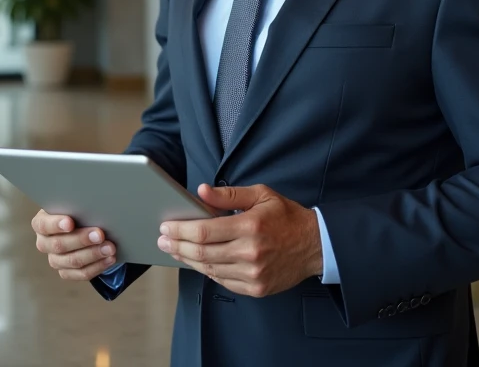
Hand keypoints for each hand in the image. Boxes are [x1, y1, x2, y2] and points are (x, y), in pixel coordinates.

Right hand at [31, 209, 117, 280]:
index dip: (55, 224)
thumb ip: (77, 206)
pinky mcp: (67, 272)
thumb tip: (92, 205)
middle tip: (99, 234)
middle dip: (81, 239)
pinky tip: (109, 259)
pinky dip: (98, 266)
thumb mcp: (74, 205)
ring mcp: (55, 260)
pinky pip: (81, 273)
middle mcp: (45, 243)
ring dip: (93, 254)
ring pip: (72, 261)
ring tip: (109, 248)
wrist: (84, 226)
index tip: (70, 222)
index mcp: (41, 223)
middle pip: (59, 245)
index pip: (43, 225)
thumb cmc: (77, 211)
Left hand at [158, 183, 323, 297]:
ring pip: (209, 269)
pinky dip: (207, 272)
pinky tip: (198, 262)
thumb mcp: (260, 195)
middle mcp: (250, 253)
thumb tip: (200, 191)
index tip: (166, 226)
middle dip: (177, 245)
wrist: (315, 245)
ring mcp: (253, 274)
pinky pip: (223, 281)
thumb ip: (228, 194)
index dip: (180, 229)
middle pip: (202, 252)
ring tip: (174, 250)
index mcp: (250, 226)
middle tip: (162, 240)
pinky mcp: (256, 289)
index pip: (204, 231)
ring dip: (188, 260)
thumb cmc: (286, 217)